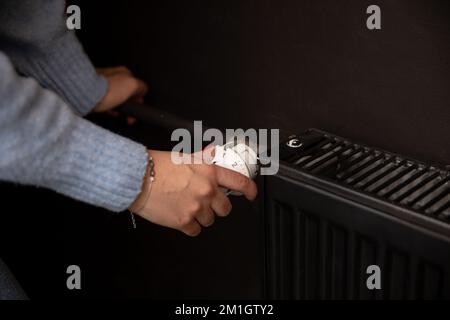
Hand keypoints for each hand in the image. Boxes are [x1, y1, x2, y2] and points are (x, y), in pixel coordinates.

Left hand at [93, 66, 147, 112]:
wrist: (84, 94)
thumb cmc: (106, 90)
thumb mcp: (132, 85)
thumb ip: (142, 87)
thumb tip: (144, 90)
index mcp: (125, 72)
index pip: (138, 87)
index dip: (138, 100)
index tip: (137, 110)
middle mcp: (113, 75)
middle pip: (126, 93)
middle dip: (129, 105)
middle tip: (127, 115)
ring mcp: (103, 82)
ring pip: (116, 97)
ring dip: (118, 107)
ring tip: (116, 113)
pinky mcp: (94, 90)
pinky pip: (106, 100)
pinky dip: (108, 107)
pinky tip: (107, 110)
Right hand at [130, 150, 257, 236]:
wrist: (137, 179)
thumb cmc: (156, 166)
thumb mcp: (184, 156)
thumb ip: (203, 157)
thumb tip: (212, 152)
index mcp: (209, 172)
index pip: (239, 182)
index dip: (250, 190)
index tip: (251, 193)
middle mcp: (206, 190)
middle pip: (225, 208)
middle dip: (218, 207)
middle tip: (206, 202)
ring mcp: (196, 207)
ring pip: (210, 220)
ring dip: (202, 216)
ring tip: (187, 206)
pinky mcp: (184, 221)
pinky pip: (196, 230)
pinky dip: (189, 226)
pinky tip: (181, 215)